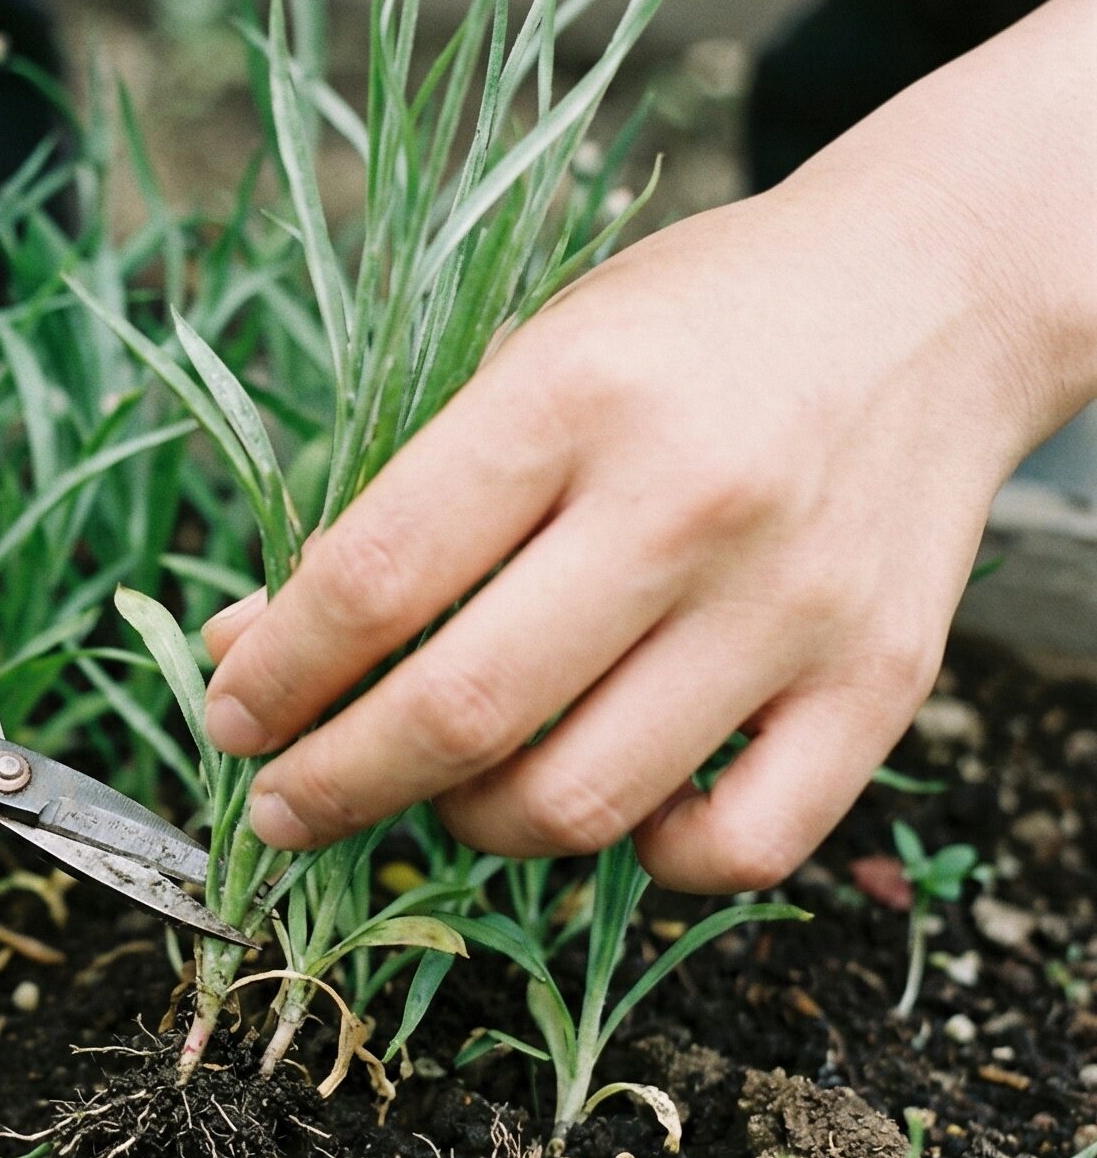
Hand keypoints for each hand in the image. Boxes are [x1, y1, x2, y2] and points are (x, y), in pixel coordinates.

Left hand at [202, 0, 1096, 893]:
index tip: (230, 719)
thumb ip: (395, 508)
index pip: (375, 578)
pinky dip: (640, 860)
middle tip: (281, 806)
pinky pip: (732, 849)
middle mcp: (688, 503)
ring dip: (466, 824)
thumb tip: (247, 645)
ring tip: (437, 790)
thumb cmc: (689, 331)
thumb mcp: (525, 362)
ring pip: (579, 803)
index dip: (275, 674)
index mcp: (575, 395)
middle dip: (334, 782)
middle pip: (461, 712)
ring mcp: (793, 606)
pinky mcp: (882, 683)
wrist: (927, 298)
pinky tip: (607, 808)